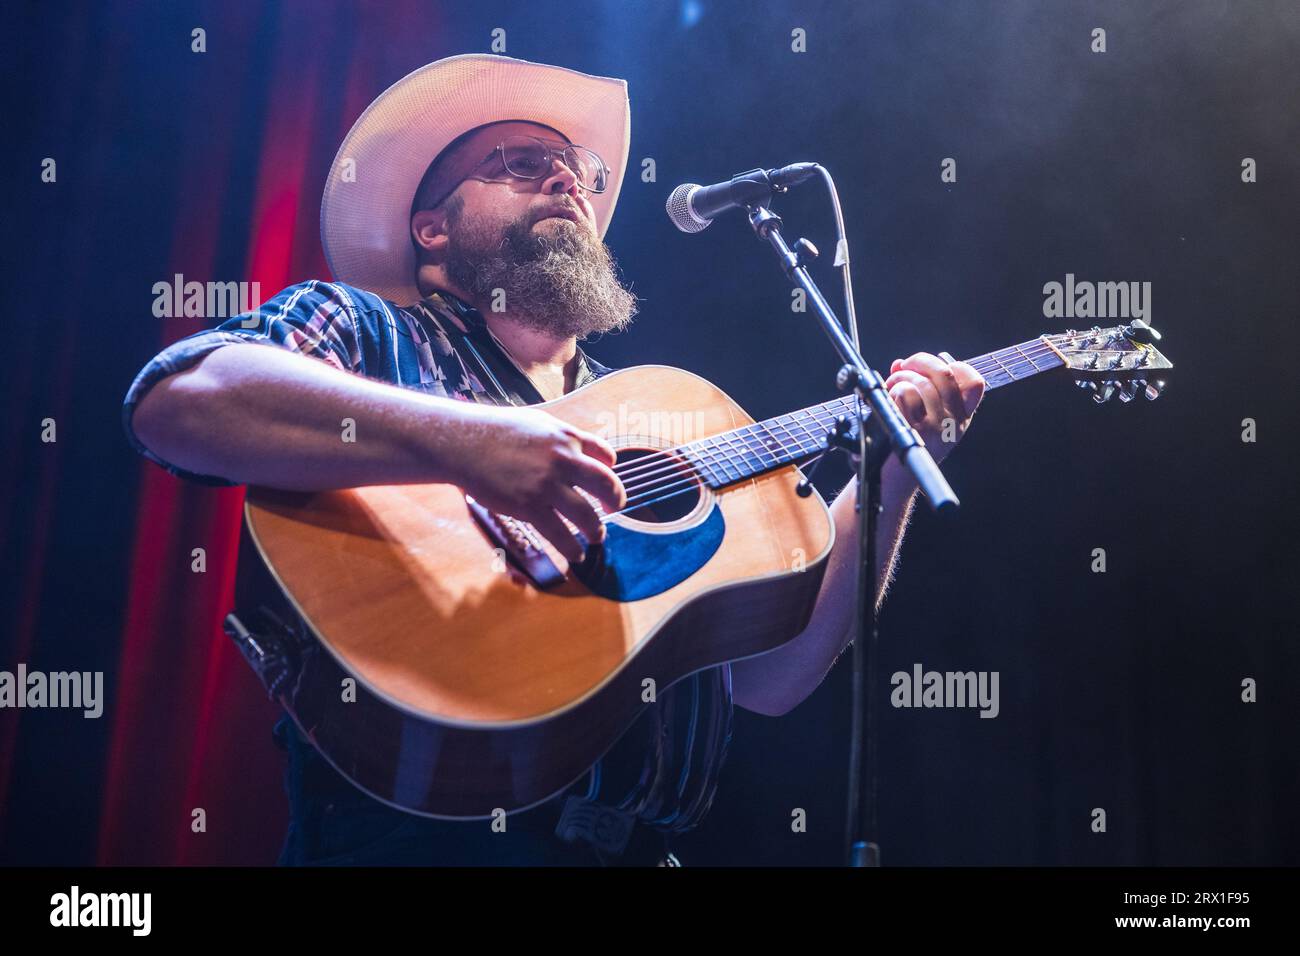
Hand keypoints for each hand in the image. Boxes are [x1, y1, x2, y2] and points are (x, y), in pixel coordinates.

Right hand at [452, 405, 625, 565]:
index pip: (605, 454)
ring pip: (587, 515)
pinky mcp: (528, 506)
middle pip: (606, 484)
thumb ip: (561, 438)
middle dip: (616, 500)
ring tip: (597, 537)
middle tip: (614, 510)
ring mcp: (546, 485)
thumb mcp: (537, 423)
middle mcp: (563, 460)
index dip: (611, 469)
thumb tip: (579, 448)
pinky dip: (572, 547)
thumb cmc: (498, 431)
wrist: (464, 441)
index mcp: (567, 437)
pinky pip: (560, 533)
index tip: (607, 482)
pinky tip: (576, 554)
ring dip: (596, 530)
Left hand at [878, 350, 984, 466]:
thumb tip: (900, 363)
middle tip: (903, 367)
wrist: (892, 481)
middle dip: (920, 361)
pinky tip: (889, 400)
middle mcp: (954, 423)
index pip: (974, 382)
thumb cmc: (901, 446)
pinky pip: (907, 394)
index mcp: (960, 417)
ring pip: (922, 382)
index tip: (934, 364)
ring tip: (891, 388)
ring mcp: (938, 428)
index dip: (954, 365)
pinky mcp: (918, 432)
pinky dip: (894, 391)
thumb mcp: (919, 416)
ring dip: (900, 378)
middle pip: (946, 373)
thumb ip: (914, 387)